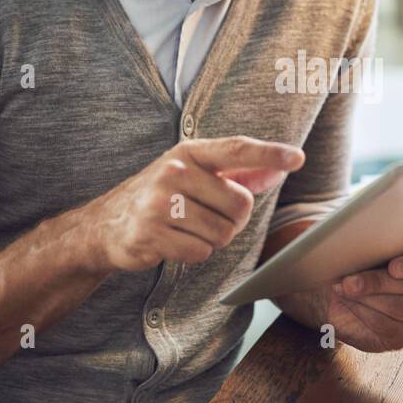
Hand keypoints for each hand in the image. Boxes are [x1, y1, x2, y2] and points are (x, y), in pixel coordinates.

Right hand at [83, 135, 304, 272]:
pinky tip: (172, 242)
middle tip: (205, 217)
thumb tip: (279, 167)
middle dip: (232, 220)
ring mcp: (160, 203)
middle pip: (240, 205)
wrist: (104, 226)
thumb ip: (238, 172)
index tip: (297, 158)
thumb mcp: (194, 175)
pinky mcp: (152, 234)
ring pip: (222, 233)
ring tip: (185, 229)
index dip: (269, 153)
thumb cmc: (160, 197)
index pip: (237, 149)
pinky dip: (193, 253)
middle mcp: (174, 172)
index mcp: (188, 153)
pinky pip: (200, 252)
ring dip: (211, 239)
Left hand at [316, 241, 402, 352]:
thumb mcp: (365, 249)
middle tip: (351, 281)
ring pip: (402, 307)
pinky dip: (364, 313)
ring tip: (344, 289)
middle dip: (380, 282)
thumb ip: (373, 243)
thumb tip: (359, 241)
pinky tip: (349, 303)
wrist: (342, 293)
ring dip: (368, 298)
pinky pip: (388, 326)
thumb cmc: (359, 264)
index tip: (393, 266)